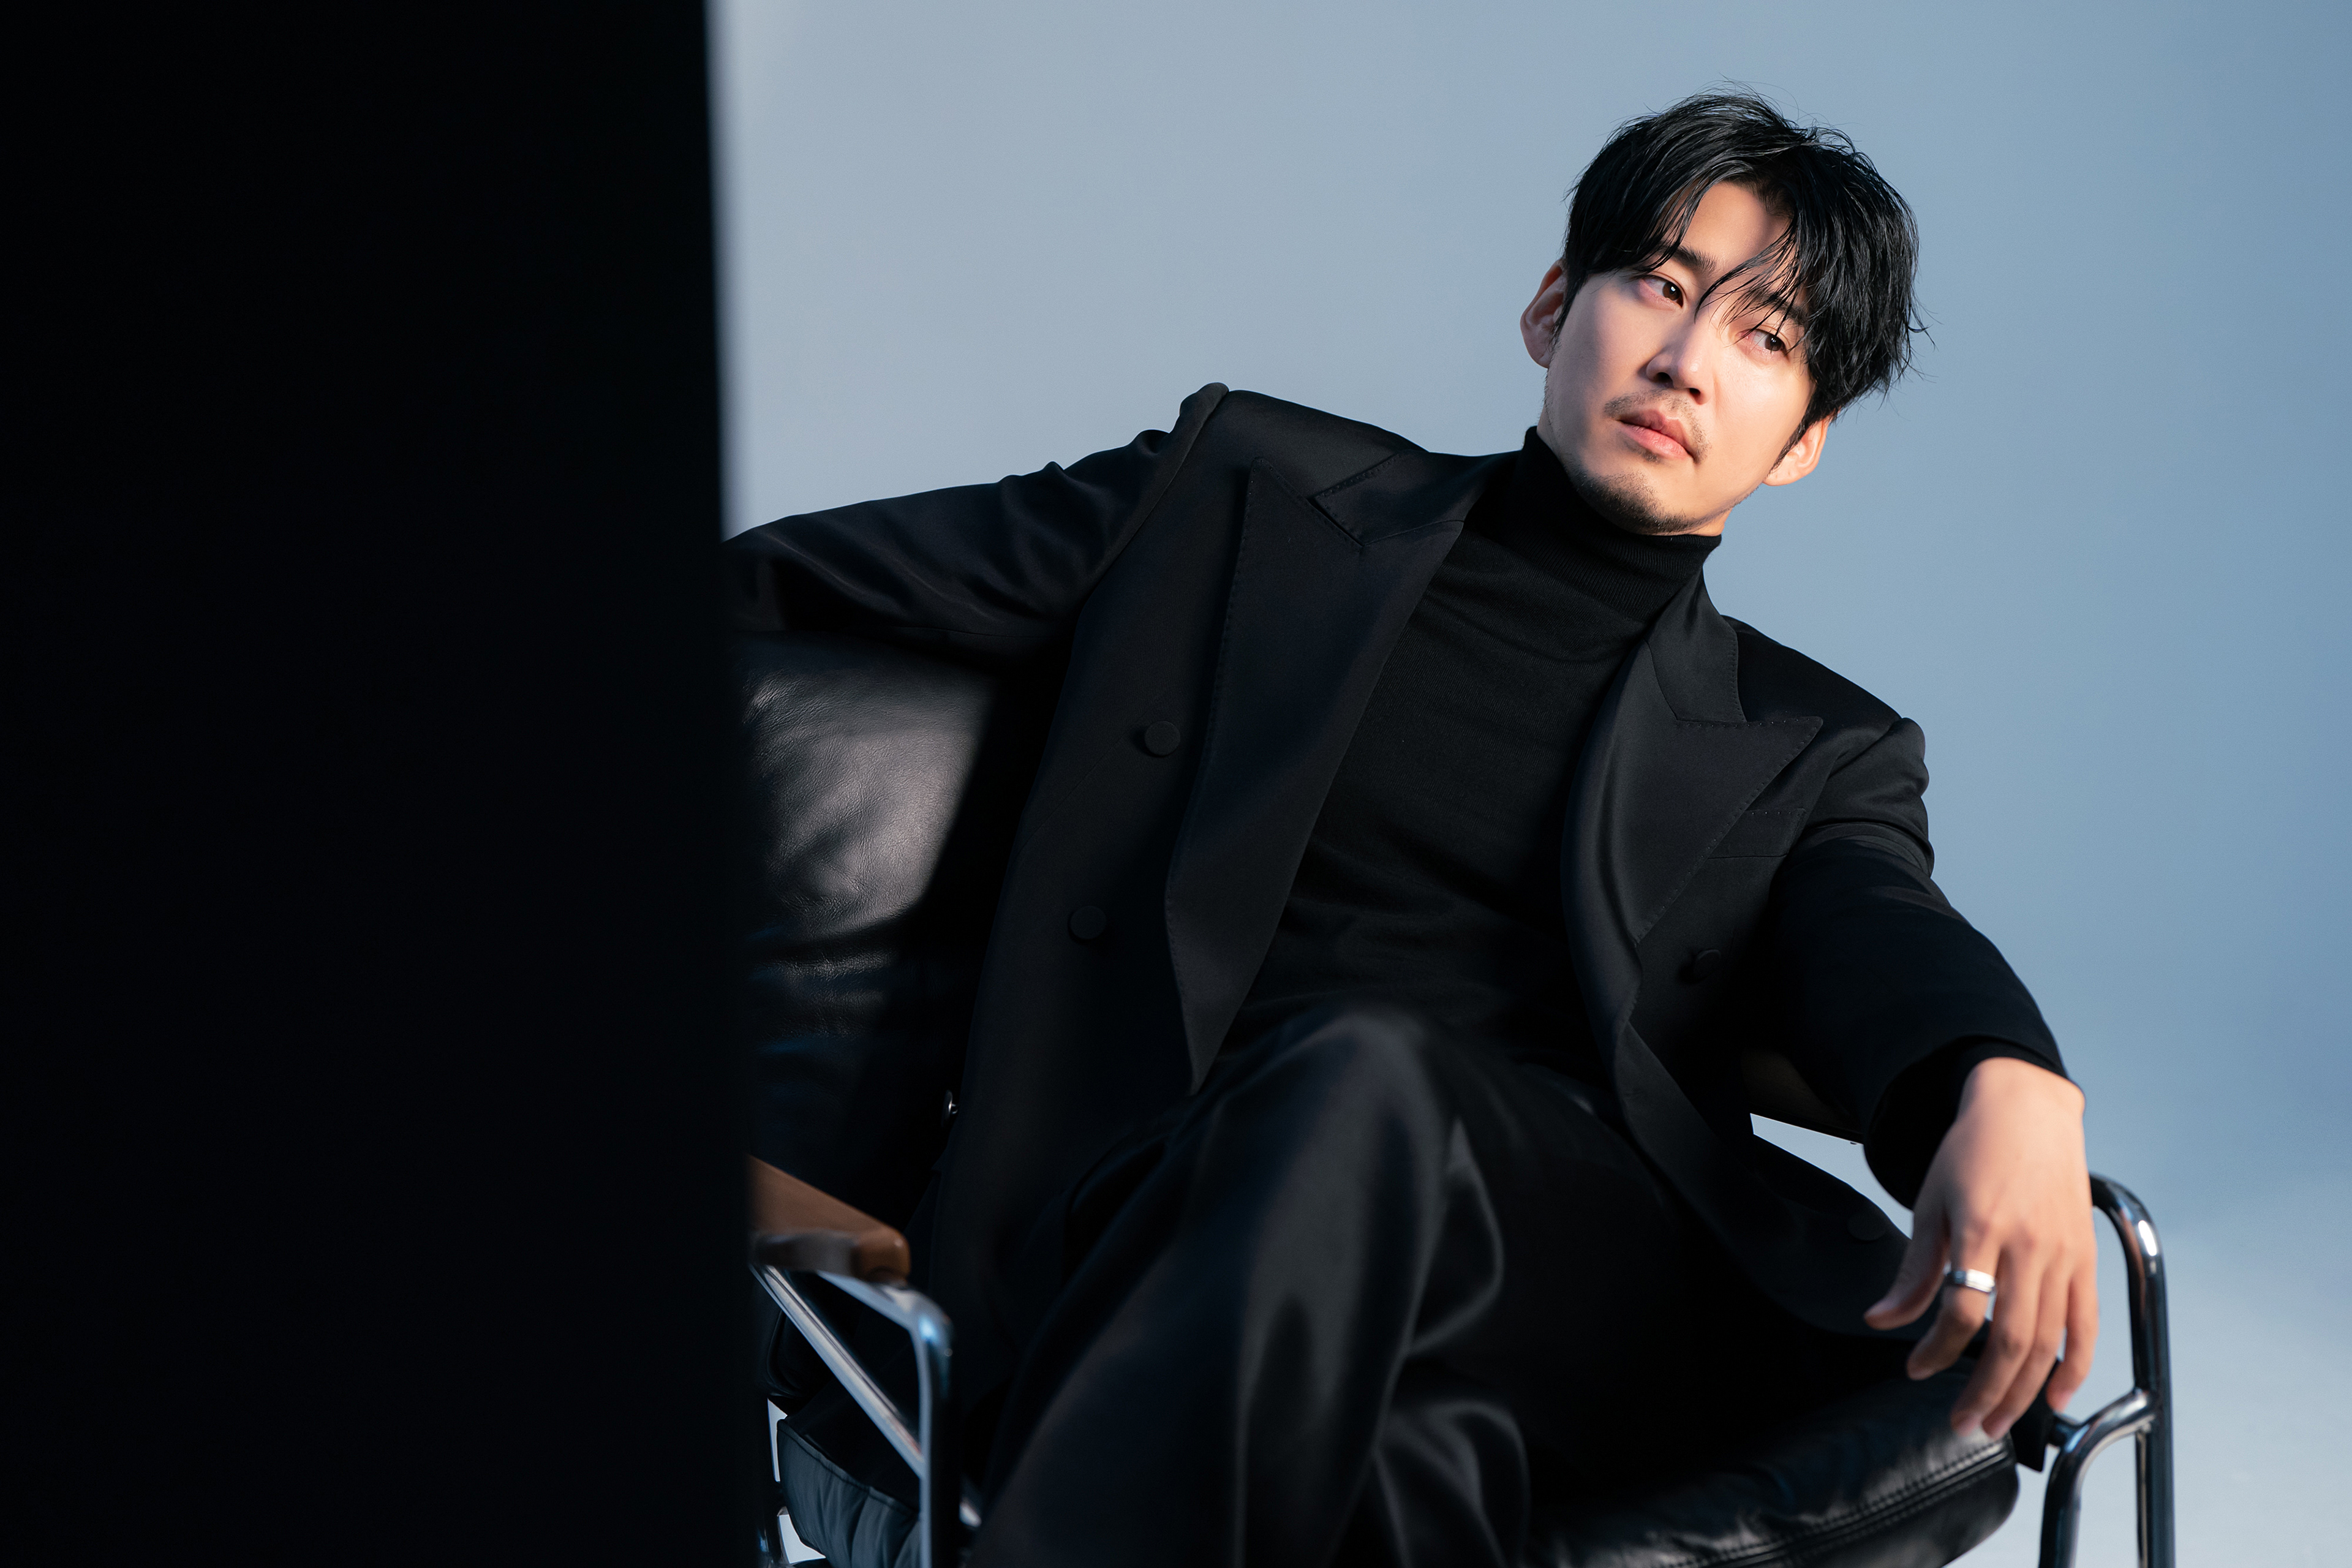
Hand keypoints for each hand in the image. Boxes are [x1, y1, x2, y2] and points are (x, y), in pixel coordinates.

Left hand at [1863, 1057, 2096, 1439]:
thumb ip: (1914, 1269)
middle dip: (1985, 1391)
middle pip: (2011, 1338)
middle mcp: (2029, 1245)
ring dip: (2023, 1392)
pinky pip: (2085, 1324)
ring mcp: (2064, 1255)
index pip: (1963, 1310)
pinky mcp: (2086, 1259)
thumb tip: (1882, 1320)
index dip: (1938, 1350)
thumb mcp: (1930, 1203)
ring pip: (2049, 1341)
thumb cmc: (1972, 1153)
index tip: (1916, 1369)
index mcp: (1981, 1227)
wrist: (2028, 1111)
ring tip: (1995, 1420)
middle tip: (1962, 1423)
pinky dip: (2074, 1366)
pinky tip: (2055, 1397)